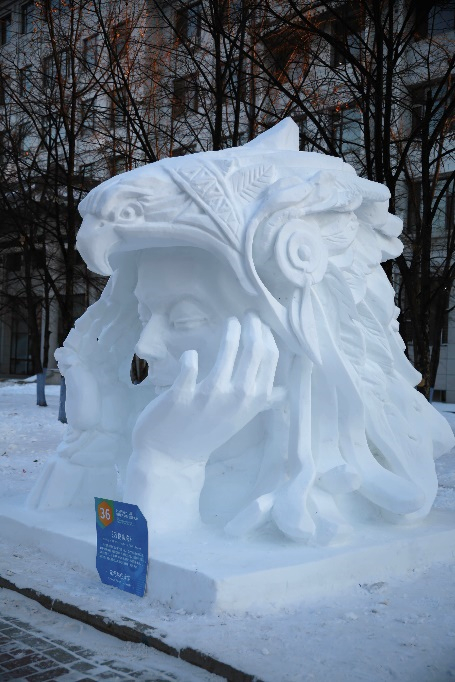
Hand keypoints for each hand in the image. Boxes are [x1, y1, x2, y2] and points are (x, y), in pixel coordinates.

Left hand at [132, 312, 284, 462]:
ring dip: (231, 333)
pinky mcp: (182, 396)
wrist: (172, 456)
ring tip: (230, 323)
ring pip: (227, 354)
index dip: (266, 335)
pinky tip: (192, 354)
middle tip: (246, 315)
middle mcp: (237, 397)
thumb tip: (283, 392)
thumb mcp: (240, 417)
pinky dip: (191, 358)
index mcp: (254, 400)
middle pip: (254, 351)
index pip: (270, 358)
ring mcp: (210, 397)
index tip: (259, 322)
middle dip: (253, 327)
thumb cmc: (207, 431)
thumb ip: (261, 402)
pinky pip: (190, 368)